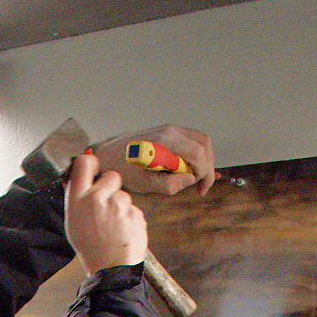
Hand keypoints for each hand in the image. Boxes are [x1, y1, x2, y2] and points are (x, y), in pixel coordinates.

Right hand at [64, 152, 147, 274]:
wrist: (111, 269)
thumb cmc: (91, 249)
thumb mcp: (73, 222)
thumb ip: (78, 198)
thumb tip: (80, 178)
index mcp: (79, 200)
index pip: (84, 163)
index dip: (89, 163)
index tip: (91, 166)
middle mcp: (99, 197)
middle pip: (111, 176)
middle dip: (110, 186)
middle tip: (106, 207)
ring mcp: (120, 204)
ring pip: (124, 195)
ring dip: (120, 206)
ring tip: (113, 227)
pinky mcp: (136, 212)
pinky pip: (133, 208)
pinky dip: (130, 218)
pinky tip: (122, 231)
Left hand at [95, 125, 215, 195]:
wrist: (109, 154)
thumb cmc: (123, 169)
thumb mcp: (145, 184)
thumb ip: (170, 184)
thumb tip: (191, 179)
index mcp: (165, 142)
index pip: (198, 153)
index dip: (204, 172)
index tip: (200, 187)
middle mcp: (170, 131)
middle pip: (204, 143)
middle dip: (207, 166)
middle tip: (201, 185)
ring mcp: (170, 129)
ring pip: (200, 140)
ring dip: (204, 159)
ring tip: (196, 179)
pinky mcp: (169, 131)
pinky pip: (191, 140)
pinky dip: (197, 154)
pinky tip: (192, 169)